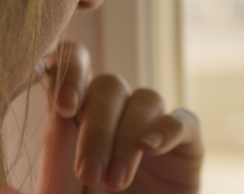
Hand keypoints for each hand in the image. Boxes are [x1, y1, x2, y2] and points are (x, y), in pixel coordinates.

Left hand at [36, 42, 202, 193]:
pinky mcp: (187, 144)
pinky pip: (183, 119)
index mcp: (78, 114)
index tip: (63, 107)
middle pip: (108, 85)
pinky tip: (150, 149)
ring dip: (126, 140)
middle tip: (90, 174)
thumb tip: (58, 113)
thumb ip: (56, 155)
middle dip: (96, 128)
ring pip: (144, 99)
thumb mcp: (62, 192)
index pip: (73, 63)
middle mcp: (115, 112)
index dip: (69, 70)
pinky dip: (166, 130)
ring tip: (116, 182)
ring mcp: (152, 125)